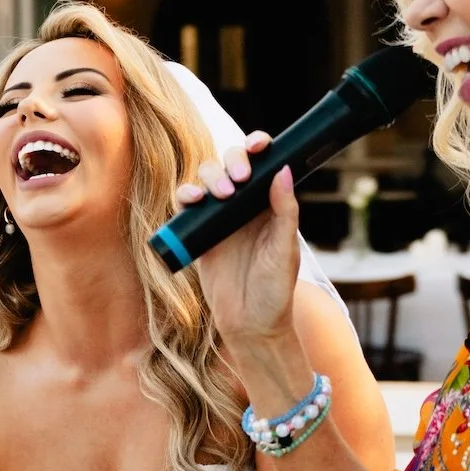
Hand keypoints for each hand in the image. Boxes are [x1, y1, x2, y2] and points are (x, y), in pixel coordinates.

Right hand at [175, 136, 303, 376]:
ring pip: (207, 180)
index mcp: (270, 204)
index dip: (258, 147)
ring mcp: (219, 219)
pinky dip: (185, 196)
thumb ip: (284, 211)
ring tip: (218, 196)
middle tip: (238, 181)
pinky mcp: (198, 234)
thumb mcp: (284, 250)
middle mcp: (244, 206)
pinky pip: (186, 206)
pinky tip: (191, 200)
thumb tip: (283, 170)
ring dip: (209, 178)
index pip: (263, 165)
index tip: (258, 145)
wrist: (250, 326)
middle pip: (230, 165)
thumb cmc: (275, 290)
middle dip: (231, 162)